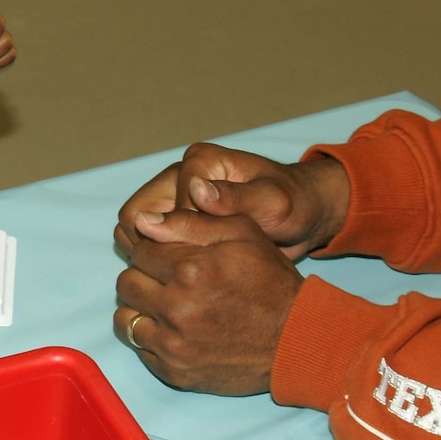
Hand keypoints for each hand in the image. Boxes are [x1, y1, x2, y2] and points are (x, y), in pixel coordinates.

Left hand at [114, 212, 303, 395]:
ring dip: (140, 307)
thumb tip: (142, 221)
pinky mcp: (174, 372)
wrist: (295, 340)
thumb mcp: (243, 235)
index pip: (140, 251)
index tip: (170, 256)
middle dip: (143, 276)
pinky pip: (138, 348)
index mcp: (190, 269)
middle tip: (168, 280)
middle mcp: (176, 309)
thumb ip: (189, 222)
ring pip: (124, 317)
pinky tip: (172, 329)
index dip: (153, 249)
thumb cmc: (271, 283)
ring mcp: (173, 345)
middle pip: (126, 283)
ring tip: (166, 304)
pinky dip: (149, 336)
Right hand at [116, 143, 348, 261]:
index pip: (159, 206)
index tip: (208, 257)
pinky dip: (161, 260)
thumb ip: (235, 198)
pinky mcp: (179, 221)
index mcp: (200, 162)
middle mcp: (180, 177)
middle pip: (136, 216)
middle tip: (189, 272)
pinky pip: (152, 242)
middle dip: (155, 248)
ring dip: (154, 256)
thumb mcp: (272, 202)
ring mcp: (176, 199)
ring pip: (137, 231)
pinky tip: (187, 276)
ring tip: (187, 276)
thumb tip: (196, 190)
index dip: (178, 238)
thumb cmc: (293, 204)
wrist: (304, 215)